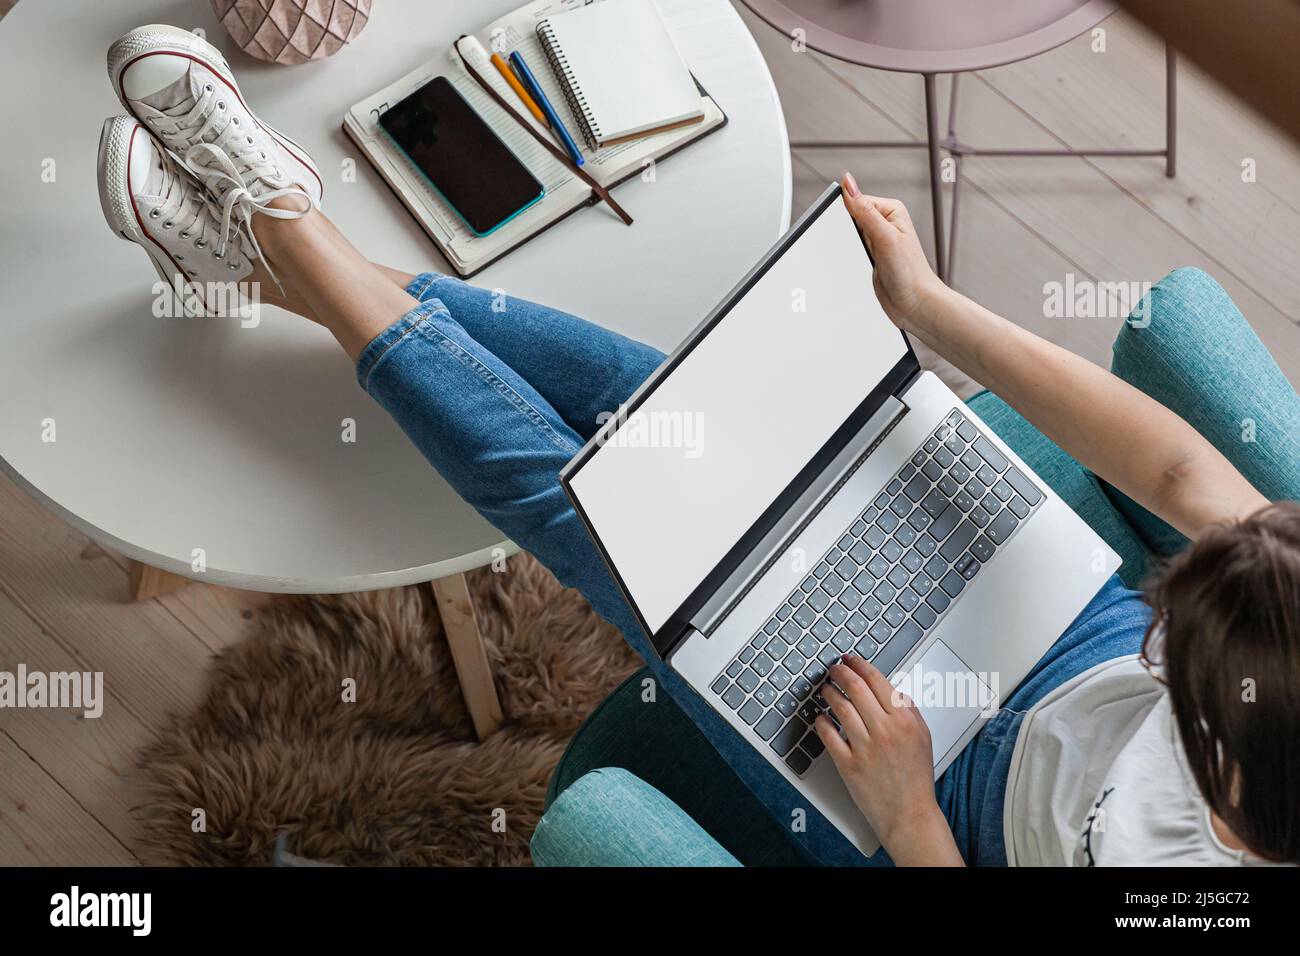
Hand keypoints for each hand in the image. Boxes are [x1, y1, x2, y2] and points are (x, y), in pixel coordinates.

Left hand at [815, 655, 963, 864]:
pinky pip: (828, 735)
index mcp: (904, 720)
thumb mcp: (922, 736)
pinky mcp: (848, 764)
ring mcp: (865, 748)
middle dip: (840, 673)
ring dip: (829, 693)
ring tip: (825, 690)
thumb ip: (907, 710)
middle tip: (833, 669)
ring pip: (839, 708)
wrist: (909, 814)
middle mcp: (884, 731)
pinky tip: (820, 717)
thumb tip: (889, 688)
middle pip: (855, 688)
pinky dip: (821, 722)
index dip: (860, 665)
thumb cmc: (915, 777)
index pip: (877, 680)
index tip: (850, 659)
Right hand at [841, 173, 947, 332]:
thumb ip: (864, 211)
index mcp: (892, 210)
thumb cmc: (909, 273)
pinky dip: (851, 252)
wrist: (915, 304)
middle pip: (852, 215)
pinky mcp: (873, 255)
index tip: (845, 226)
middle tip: (863, 245)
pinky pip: (853, 246)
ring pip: (851, 231)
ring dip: (850, 242)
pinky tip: (860, 260)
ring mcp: (879, 239)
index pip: (857, 199)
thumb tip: (848, 184)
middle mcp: (886, 222)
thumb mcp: (884, 237)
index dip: (846, 212)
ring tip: (867, 255)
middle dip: (848, 229)